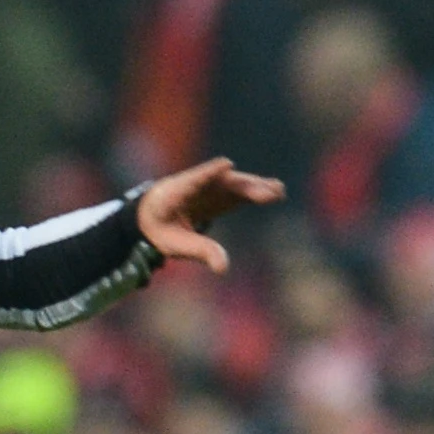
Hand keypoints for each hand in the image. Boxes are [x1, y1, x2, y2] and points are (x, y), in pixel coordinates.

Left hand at [137, 158, 286, 274]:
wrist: (155, 214)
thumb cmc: (161, 229)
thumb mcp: (175, 245)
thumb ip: (200, 252)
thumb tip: (224, 268)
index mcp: (175, 193)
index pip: (193, 181)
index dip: (209, 173)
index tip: (226, 165)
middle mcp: (196, 184)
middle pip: (223, 182)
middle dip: (245, 186)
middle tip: (267, 193)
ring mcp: (210, 185)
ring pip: (235, 183)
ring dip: (255, 186)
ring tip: (278, 190)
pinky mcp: (220, 191)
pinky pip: (240, 190)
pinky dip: (256, 190)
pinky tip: (277, 192)